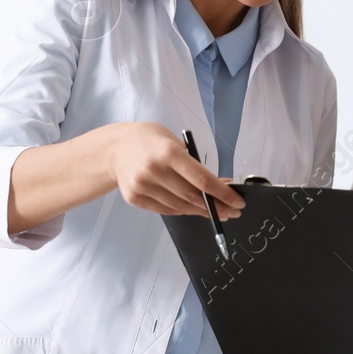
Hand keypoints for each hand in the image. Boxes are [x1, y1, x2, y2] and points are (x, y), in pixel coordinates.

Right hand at [105, 123, 244, 219]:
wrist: (114, 148)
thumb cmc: (149, 141)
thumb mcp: (174, 141)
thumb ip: (195, 164)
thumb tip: (221, 186)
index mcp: (168, 152)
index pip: (202, 179)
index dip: (223, 194)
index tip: (238, 202)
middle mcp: (154, 170)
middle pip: (192, 196)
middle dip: (217, 207)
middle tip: (232, 212)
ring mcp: (142, 186)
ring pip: (180, 207)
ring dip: (201, 211)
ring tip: (216, 212)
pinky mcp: (135, 198)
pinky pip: (166, 210)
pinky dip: (183, 211)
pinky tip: (194, 209)